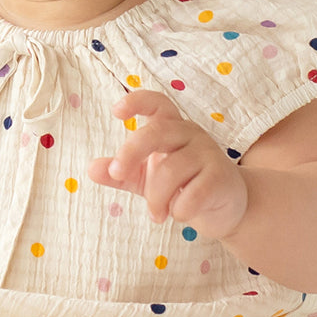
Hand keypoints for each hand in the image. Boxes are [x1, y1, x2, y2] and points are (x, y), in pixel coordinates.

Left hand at [87, 90, 248, 239]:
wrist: (225, 208)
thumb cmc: (182, 185)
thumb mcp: (146, 178)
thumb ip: (121, 173)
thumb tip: (91, 169)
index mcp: (171, 128)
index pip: (157, 103)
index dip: (137, 101)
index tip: (116, 111)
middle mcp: (190, 134)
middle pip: (157, 132)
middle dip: (130, 152)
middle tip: (116, 174)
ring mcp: (208, 153)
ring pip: (171, 171)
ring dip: (156, 198)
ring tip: (156, 215)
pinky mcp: (221, 177)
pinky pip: (192, 194)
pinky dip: (179, 210)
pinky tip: (179, 215)